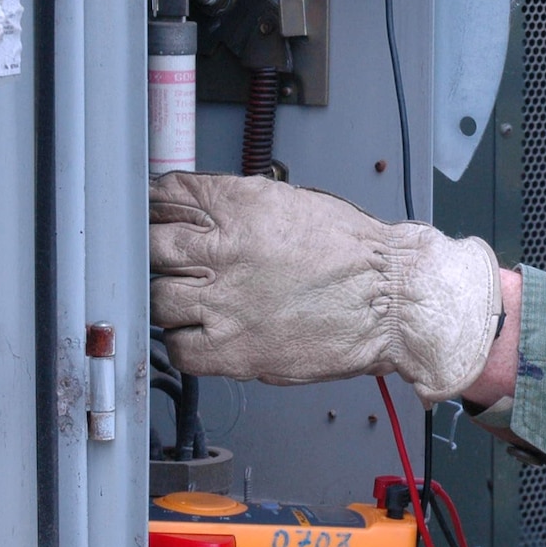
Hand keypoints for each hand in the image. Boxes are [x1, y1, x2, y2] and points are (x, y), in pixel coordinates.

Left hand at [149, 171, 501, 401]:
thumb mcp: (292, 203)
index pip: (166, 197)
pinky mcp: (232, 349)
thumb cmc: (355, 254)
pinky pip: (178, 348)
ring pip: (157, 299)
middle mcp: (225, 251)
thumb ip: (237, 206)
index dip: (155, 208)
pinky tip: (204, 331)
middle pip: (152, 247)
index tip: (155, 217)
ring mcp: (224, 303)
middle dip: (156, 253)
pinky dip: (184, 341)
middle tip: (169, 262)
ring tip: (194, 299)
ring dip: (169, 298)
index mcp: (240, 207)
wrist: (393, 300)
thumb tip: (195, 212)